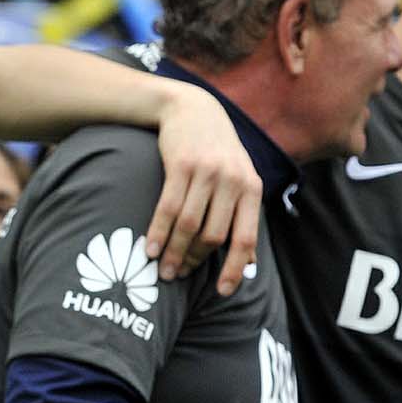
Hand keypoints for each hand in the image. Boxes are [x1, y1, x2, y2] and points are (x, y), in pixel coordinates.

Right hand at [144, 85, 262, 292]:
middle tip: (177, 277)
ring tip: (162, 270)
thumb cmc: (217, 152)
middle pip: (213, 235)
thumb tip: (249, 263)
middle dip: (193, 261)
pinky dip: (158, 232)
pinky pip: (168, 207)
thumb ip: (243, 215)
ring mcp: (207, 172)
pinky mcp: (181, 165)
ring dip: (173, 253)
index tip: (222, 293)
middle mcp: (232, 181)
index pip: (245, 238)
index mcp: (251, 188)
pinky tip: (150, 249)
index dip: (234, 269)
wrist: (193, 109)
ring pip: (189, 225)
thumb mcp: (240, 178)